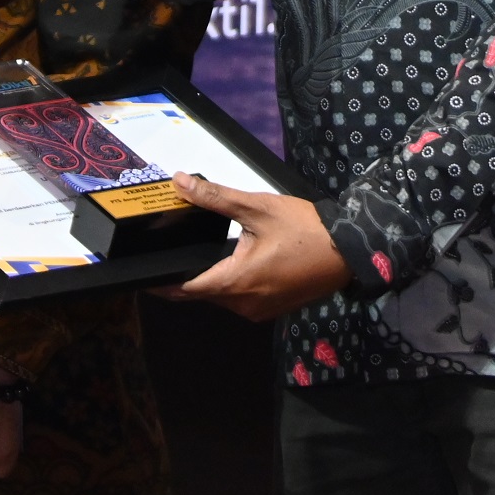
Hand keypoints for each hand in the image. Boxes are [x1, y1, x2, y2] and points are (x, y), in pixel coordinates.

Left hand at [165, 176, 351, 320]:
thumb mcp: (257, 207)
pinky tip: (235, 260)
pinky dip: (233, 282)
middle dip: (189, 272)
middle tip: (177, 247)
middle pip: (202, 292)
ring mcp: (259, 311)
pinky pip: (241, 298)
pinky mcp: (272, 309)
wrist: (350, 250)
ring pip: (222, 296)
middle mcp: (243, 305)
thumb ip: (214, 197)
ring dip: (213, 277)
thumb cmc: (304, 229)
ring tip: (203, 251)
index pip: (183, 289)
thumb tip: (180, 183)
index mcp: (234, 283)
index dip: (161, 281)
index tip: (144, 271)